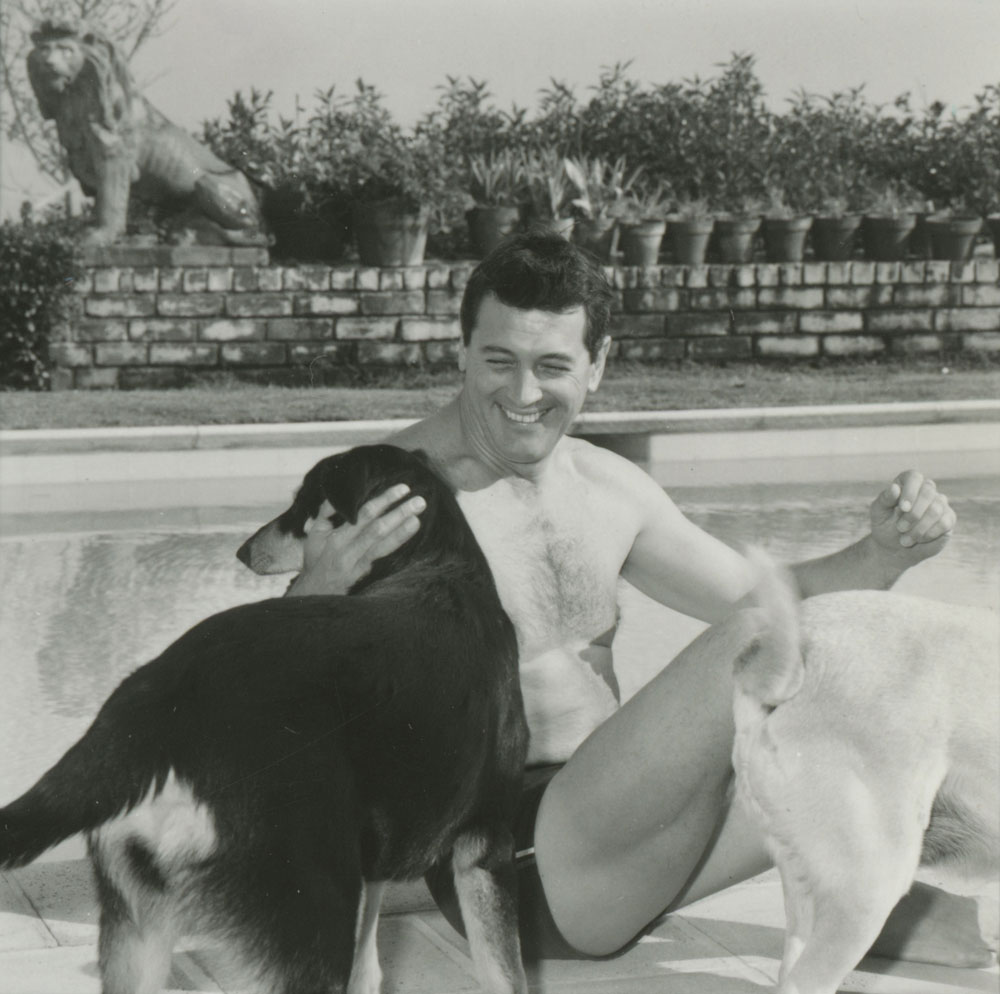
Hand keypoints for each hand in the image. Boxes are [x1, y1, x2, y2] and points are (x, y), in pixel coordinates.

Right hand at [287, 484, 424, 595]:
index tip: (403, 489)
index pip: (365, 514)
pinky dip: (396, 544)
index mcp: (337, 535)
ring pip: (382, 544)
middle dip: (399, 512)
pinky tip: (409, 534)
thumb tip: (340, 493)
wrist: (314, 590)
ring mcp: (357, 563)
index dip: (385, 500)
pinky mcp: (364, 573)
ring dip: (403, 530)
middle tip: (420, 501)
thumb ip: (327, 512)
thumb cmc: (316, 558)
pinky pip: (382, 557)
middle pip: (377, 528)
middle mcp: (347, 549)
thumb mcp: (315, 533)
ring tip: (418, 518)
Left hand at [869, 470, 954, 567]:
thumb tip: (894, 487)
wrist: (894, 547)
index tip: (903, 508)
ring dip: (918, 527)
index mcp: (907, 483)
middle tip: (900, 528)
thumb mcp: (878, 512)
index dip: (910, 492)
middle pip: (927, 492)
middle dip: (913, 514)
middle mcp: (926, 489)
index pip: (914, 477)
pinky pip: (944, 523)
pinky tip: (918, 539)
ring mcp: (940, 503)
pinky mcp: (948, 518)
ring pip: (935, 510)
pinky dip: (929, 534)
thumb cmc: (884, 525)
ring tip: (905, 539)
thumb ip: (885, 499)